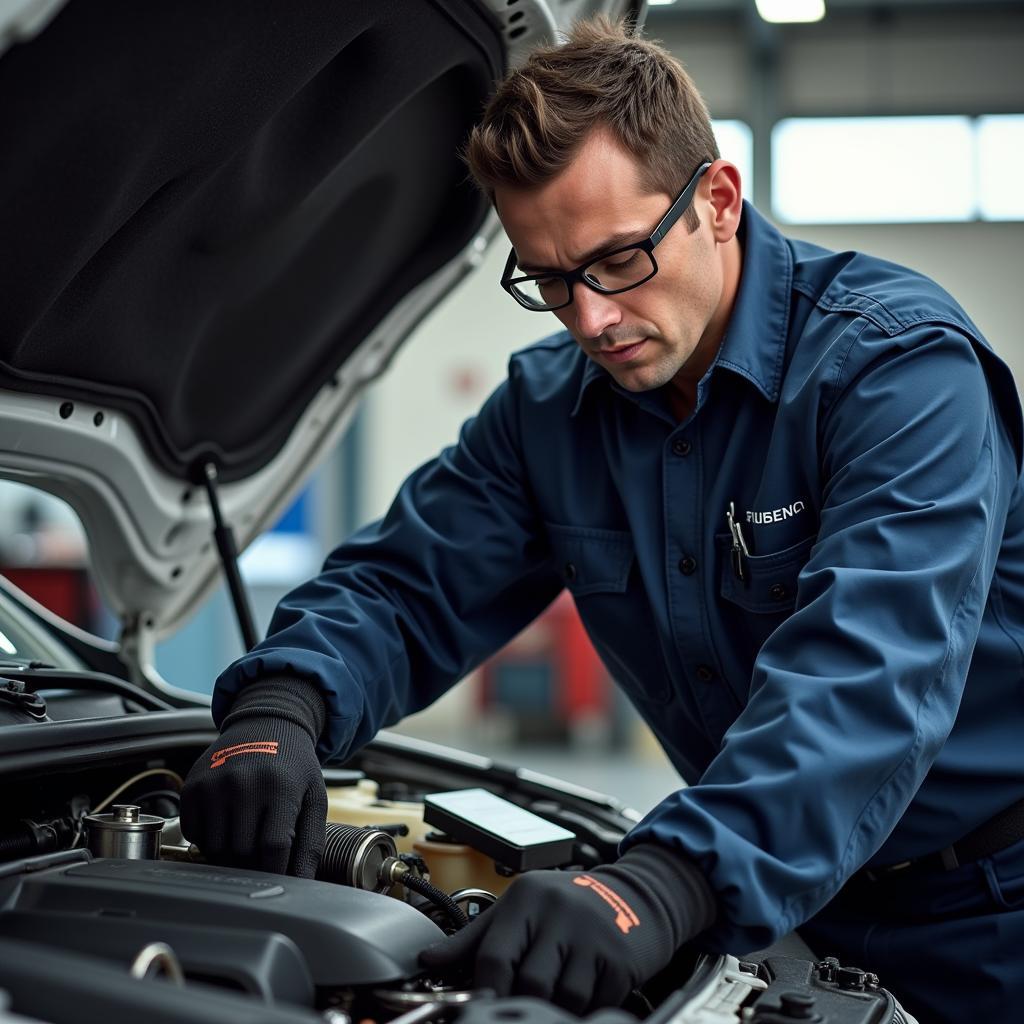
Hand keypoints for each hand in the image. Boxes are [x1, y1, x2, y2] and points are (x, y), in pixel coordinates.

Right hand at [180, 677, 326, 876]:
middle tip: (263, 854)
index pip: (273, 848)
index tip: (279, 876)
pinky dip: (209, 839)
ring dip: (230, 854)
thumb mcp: (313, 797)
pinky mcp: (193, 786)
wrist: (266, 725)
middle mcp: (244, 784)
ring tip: (246, 835)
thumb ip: (311, 842)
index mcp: (280, 788)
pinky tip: (227, 822)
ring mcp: (214, 785)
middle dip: (254, 863)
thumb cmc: (294, 766)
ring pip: (215, 848)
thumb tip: (302, 883)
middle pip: (242, 852)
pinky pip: (194, 833)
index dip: (276, 870)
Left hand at [419, 845, 714, 1014]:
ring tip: (559, 988)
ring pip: (562, 998)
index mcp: (528, 897)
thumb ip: (474, 936)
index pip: (495, 956)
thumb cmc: (569, 902)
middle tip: (526, 1000)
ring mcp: (594, 936)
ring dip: (558, 1004)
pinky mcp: (622, 960)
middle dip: (524, 999)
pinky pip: (595, 1003)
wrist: (636, 894)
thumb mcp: (520, 907)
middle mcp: (561, 912)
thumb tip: (427, 958)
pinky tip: (587, 988)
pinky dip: (587, 1006)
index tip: (484, 1004)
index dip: (486, 989)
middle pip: (528, 982)